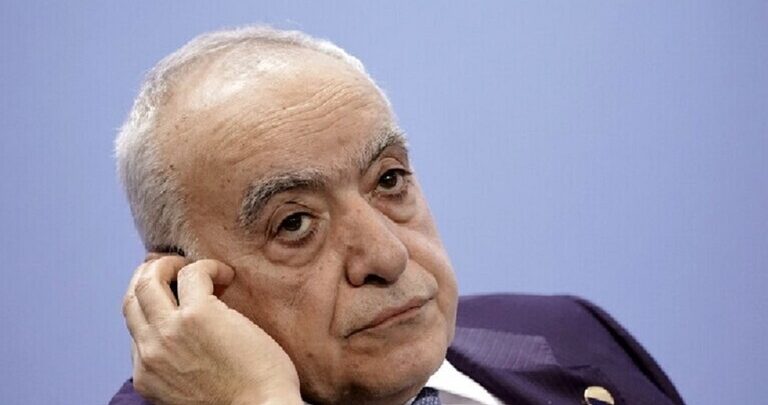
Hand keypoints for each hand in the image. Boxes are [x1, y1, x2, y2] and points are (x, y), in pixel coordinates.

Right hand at [122, 256, 301, 404]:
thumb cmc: (244, 401)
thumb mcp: (191, 390)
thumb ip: (177, 363)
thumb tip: (186, 331)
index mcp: (146, 375)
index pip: (136, 327)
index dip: (155, 305)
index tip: (178, 295)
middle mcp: (149, 352)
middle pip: (132, 297)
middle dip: (151, 275)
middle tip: (179, 269)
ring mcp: (170, 332)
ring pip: (148, 279)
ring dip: (171, 264)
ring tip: (200, 270)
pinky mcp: (198, 315)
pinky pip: (192, 272)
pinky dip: (209, 266)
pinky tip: (227, 276)